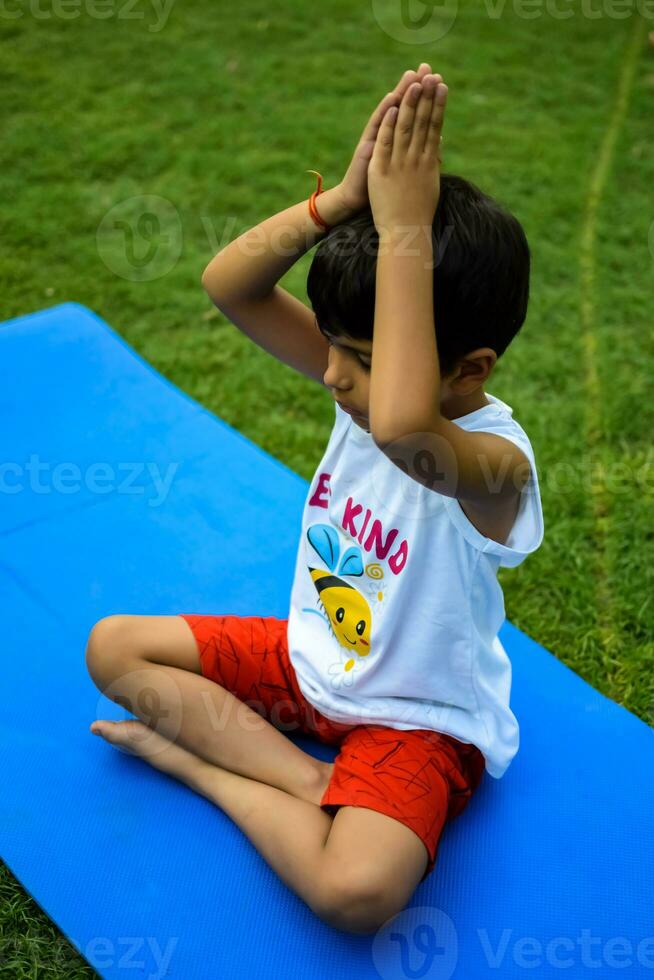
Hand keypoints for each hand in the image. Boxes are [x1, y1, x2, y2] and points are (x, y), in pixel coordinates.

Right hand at [336, 63, 441, 214]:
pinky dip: (384, 114)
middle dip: (416, 88)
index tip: (440, 81)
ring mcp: (377, 140)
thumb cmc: (385, 191)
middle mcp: (389, 137)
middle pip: (405, 108)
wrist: (357, 202)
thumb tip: (439, 141)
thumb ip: (421, 153)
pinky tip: (392, 99)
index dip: (428, 98)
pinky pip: (376, 130)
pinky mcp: (368, 149)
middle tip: (427, 68)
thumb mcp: (407, 170)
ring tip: (411, 77)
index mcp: (402, 141)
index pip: (417, 114)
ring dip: (402, 94)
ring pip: (391, 114)